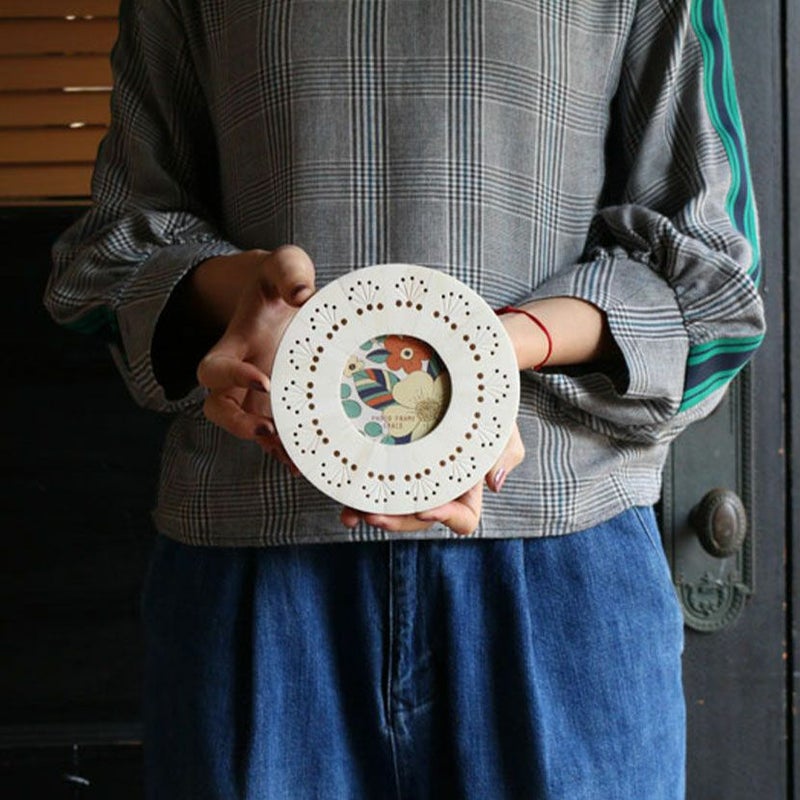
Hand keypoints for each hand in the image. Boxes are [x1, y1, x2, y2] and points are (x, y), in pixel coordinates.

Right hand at [195, 246, 314, 465]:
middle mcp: (240, 376)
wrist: (286, 299)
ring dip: (271, 446)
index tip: (263, 381)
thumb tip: (301, 294)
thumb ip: (289, 272)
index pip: (214, 368)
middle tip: (268, 431)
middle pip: (218, 410)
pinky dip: (292, 450)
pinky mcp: (281, 405)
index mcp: (234, 344)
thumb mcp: (284, 265)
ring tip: (297, 459)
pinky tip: (314, 462)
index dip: (232, 378)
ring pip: (250, 429)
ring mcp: (258, 395)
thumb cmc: (282, 281)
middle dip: (238, 425)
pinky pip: (279, 435)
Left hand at [340, 424, 524, 535]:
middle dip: (396, 521)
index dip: (445, 518)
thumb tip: (495, 485)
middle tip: (373, 515)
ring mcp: (414, 478)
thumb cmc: (487, 407)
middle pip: (418, 519)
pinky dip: (359, 498)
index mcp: (467, 489)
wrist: (466, 380)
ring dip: (372, 514)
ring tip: (351, 513)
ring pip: (394, 508)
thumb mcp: (502, 427)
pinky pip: (376, 487)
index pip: (463, 518)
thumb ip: (505, 453)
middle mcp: (439, 490)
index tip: (424, 508)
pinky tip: (345, 505)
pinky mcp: (393, 465)